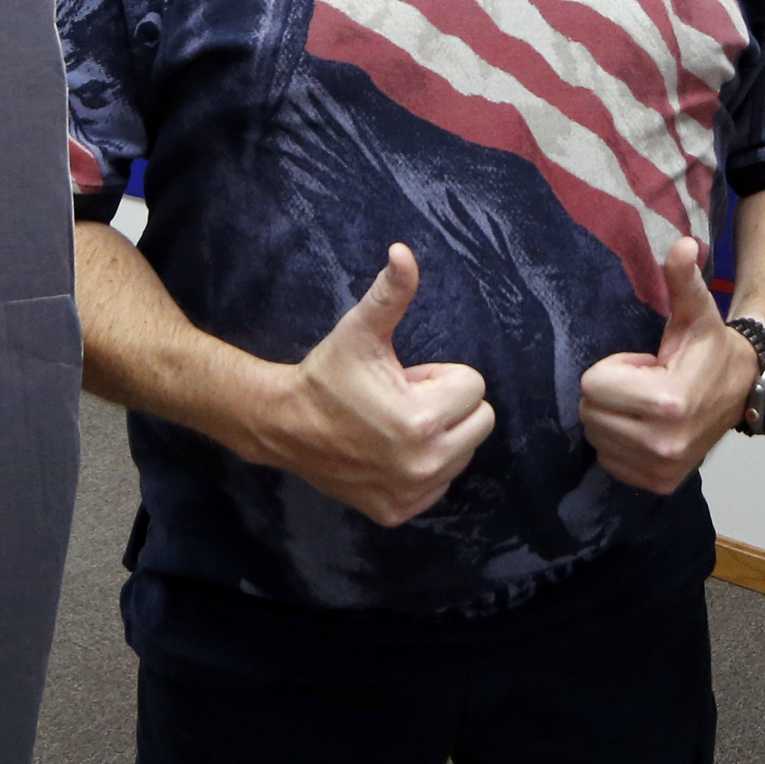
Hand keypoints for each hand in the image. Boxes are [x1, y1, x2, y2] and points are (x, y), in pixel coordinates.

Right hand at [274, 245, 494, 526]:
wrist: (283, 426)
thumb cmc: (327, 375)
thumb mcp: (360, 331)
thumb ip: (391, 292)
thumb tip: (403, 252)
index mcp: (422, 418)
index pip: (475, 386)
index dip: (440, 376)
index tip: (405, 378)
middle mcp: (424, 463)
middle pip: (480, 422)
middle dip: (449, 405)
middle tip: (403, 399)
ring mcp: (412, 493)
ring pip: (463, 454)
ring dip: (440, 437)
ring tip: (395, 425)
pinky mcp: (399, 512)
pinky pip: (440, 485)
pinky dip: (424, 468)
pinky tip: (389, 452)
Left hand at [580, 237, 757, 494]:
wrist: (743, 390)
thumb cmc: (709, 348)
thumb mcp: (696, 311)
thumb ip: (683, 280)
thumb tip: (685, 245)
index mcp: (667, 402)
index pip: (593, 384)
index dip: (616, 367)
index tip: (646, 363)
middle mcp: (662, 443)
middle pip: (590, 412)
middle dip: (610, 392)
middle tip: (645, 382)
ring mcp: (661, 468)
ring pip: (596, 437)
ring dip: (614, 417)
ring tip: (648, 403)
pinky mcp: (658, 484)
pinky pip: (609, 461)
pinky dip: (621, 442)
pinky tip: (649, 426)